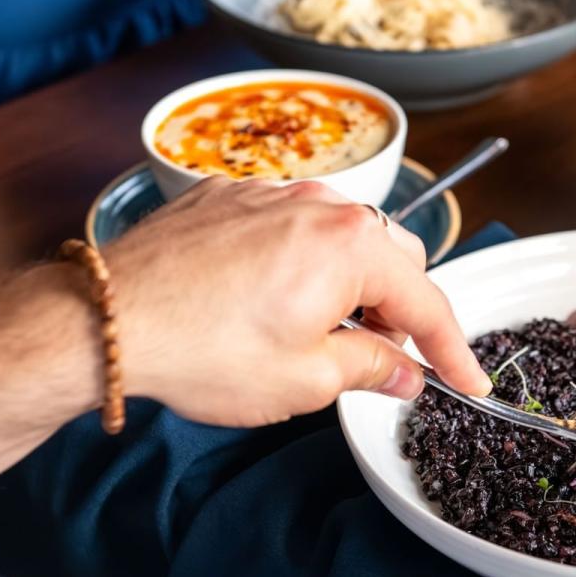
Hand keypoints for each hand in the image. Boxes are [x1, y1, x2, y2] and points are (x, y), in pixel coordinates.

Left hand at [102, 177, 491, 427]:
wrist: (107, 319)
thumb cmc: (203, 349)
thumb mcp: (304, 380)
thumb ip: (369, 368)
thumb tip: (402, 371)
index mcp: (352, 246)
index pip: (426, 302)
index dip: (452, 351)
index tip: (469, 383)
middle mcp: (318, 203)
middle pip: (390, 256)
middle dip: (398, 308)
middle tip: (383, 358)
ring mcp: (269, 193)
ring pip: (338, 235)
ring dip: (347, 282)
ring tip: (320, 332)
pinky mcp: (225, 197)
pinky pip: (287, 225)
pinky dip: (299, 261)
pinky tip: (269, 301)